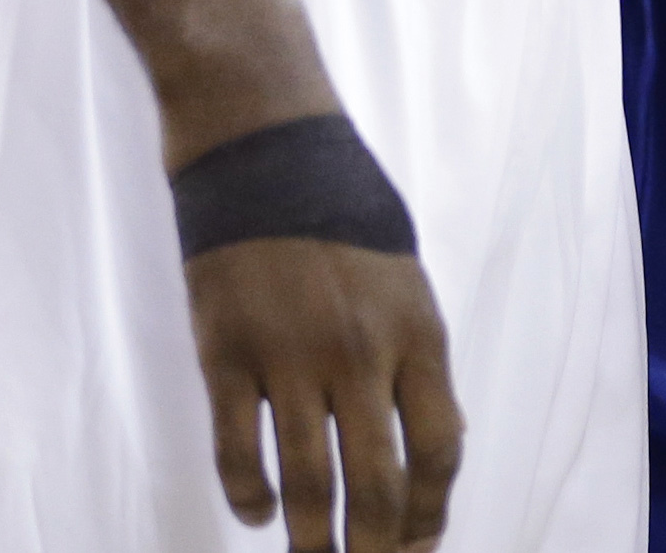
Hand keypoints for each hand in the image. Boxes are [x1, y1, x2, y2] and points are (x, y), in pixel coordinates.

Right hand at [187, 231, 462, 552]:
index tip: (421, 546)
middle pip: (377, 483)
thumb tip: (435, 445)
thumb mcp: (405, 281)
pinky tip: (257, 513)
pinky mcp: (226, 357)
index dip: (432, 513)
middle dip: (375, 548)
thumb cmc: (344, 216)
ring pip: (306, 482)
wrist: (264, 152)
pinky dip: (249, 497)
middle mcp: (359, 353)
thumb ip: (416, 360)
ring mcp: (289, 358)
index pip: (439, 449)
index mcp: (416, 332)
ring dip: (312, 541)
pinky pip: (237, 451)